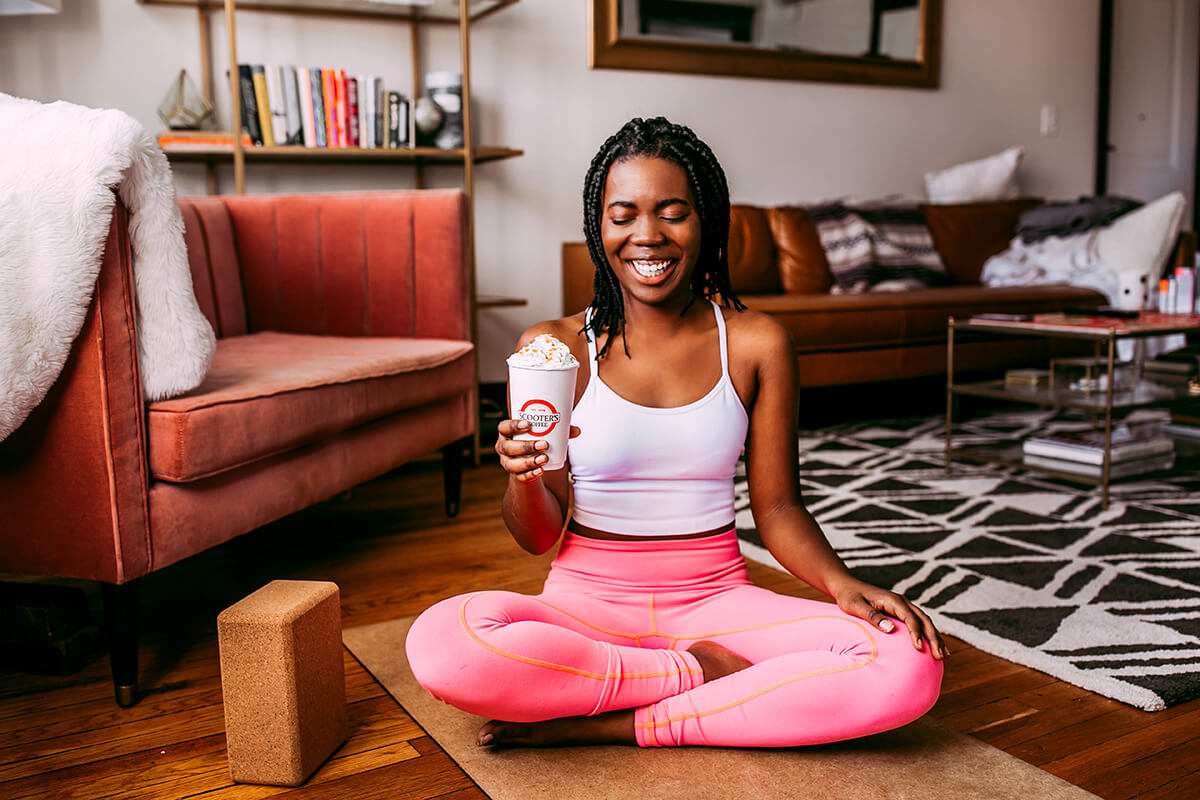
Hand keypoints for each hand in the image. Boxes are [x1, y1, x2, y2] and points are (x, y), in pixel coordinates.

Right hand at [495, 420, 580, 481]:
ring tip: (544, 458)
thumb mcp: (544, 433)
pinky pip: (520, 477)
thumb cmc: (536, 438)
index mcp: (506, 433)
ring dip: (528, 462)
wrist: (532, 458)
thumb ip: (559, 430)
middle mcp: (503, 447)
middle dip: (525, 446)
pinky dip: (530, 474)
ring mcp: (507, 462)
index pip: (503, 427)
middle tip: (544, 444)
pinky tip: (540, 471)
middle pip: (507, 447)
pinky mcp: (515, 474)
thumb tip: (576, 431)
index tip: (528, 424)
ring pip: (511, 464)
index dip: (513, 425)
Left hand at [833, 578, 948, 659]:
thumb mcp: (856, 606)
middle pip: (924, 620)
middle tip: (940, 656)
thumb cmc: (849, 596)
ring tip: (943, 655)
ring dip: (935, 637)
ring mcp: (903, 605)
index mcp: (893, 600)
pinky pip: (919, 622)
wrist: (846, 585)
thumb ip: (873, 616)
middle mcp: (902, 601)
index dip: (916, 633)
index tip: (919, 649)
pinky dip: (928, 634)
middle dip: (934, 638)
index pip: (910, 618)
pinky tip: (933, 646)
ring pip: (925, 621)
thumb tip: (891, 629)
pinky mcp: (901, 610)